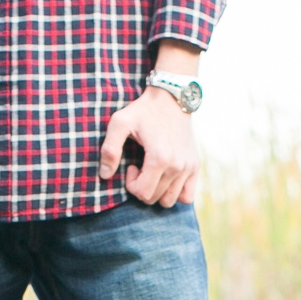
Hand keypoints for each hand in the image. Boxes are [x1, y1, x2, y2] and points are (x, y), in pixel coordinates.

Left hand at [99, 90, 199, 206]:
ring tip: (153, 172)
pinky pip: (187, 197)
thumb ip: (109, 149)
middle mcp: (177, 166)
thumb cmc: (143, 110)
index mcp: (160, 158)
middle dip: (142, 187)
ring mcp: (189, 167)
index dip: (131, 184)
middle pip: (154, 198)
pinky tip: (166, 179)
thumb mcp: (120, 123)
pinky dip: (175, 194)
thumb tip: (105, 175)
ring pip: (169, 201)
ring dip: (157, 192)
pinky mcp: (195, 166)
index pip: (142, 193)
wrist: (171, 98)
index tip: (132, 166)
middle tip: (141, 166)